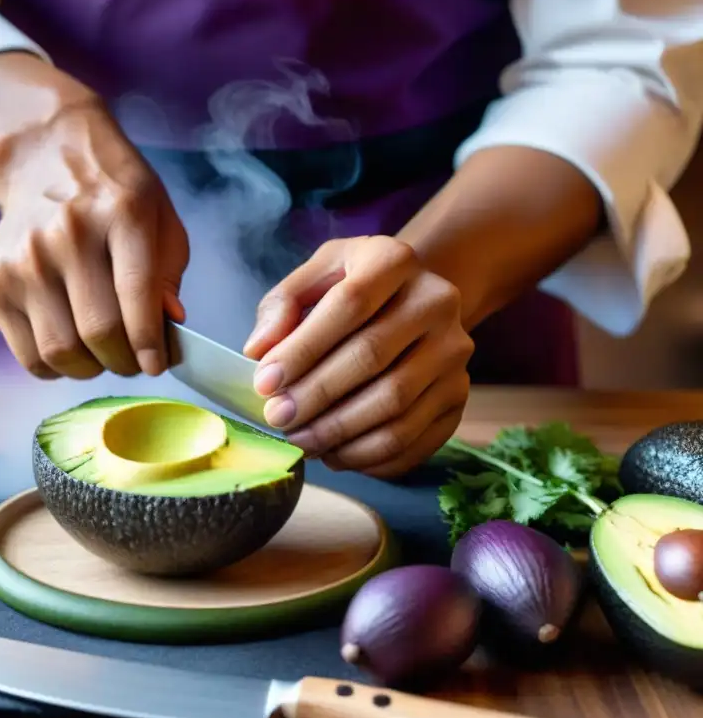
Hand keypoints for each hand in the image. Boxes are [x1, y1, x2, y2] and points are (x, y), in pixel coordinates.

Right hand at [0, 97, 188, 379]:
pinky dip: (55, 367)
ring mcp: (25, 260)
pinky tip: (71, 347)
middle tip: (135, 361)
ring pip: (61, 351)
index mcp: (123, 214)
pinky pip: (29, 355)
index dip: (150, 344)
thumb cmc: (114, 197)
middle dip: (126, 362)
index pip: (136, 295)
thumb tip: (169, 328)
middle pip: (99, 332)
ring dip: (90, 369)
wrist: (43, 158)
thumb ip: (168, 277)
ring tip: (103, 355)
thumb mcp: (159, 219)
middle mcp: (69, 235)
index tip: (157, 365)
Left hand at [242, 236, 473, 478]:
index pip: (348, 305)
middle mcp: (436, 302)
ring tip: (301, 442)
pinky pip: (414, 438)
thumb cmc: (353, 290)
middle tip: (277, 420)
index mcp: (394, 261)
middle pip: (372, 357)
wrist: (415, 303)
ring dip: (339, 432)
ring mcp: (454, 352)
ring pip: (395, 405)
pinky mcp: (460, 397)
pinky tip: (335, 454)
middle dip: (316, 396)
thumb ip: (282, 305)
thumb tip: (259, 351)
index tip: (265, 383)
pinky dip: (369, 456)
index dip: (303, 349)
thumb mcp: (315, 276)